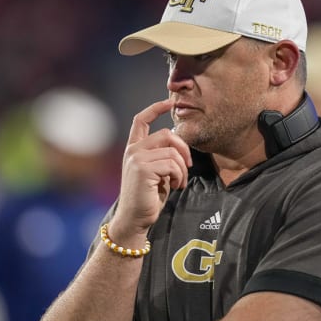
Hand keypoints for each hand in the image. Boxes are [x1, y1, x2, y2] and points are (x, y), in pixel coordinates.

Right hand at [111, 100, 191, 241]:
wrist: (134, 218)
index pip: (141, 120)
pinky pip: (172, 164)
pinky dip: (179, 176)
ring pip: (172, 152)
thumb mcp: (156, 172)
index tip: (169, 102)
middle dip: (184, 148)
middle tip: (188, 166)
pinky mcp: (143, 169)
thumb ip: (162, 156)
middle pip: (166, 134)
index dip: (155, 108)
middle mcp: (133, 150)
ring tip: (179, 182)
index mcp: (134, 149)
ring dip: (182, 168)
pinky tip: (175, 186)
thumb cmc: (148, 198)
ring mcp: (136, 158)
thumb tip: (180, 145)